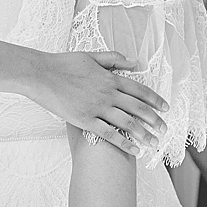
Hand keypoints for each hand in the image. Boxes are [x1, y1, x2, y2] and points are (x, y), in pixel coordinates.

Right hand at [33, 50, 166, 154]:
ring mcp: (97, 108)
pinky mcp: (85, 120)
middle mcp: (108, 93)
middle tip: (165, 129)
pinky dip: (124, 143)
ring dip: (144, 134)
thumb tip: (134, 62)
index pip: (140, 90)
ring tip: (154, 143)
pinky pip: (109, 135)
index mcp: (110, 77)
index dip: (155, 100)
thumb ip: (113, 59)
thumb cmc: (63, 64)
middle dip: (155, 120)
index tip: (165, 108)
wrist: (40, 74)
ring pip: (128, 123)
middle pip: (139, 108)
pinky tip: (135, 150)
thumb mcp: (91, 56)